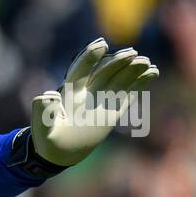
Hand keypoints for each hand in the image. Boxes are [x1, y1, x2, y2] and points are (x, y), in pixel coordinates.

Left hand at [30, 37, 159, 167]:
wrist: (59, 151)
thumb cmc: (48, 139)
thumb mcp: (42, 127)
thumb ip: (43, 111)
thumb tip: (49, 94)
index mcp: (70, 93)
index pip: (80, 71)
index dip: (89, 58)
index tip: (101, 45)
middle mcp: (87, 92)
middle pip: (103, 72)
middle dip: (117, 62)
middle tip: (132, 54)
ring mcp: (101, 100)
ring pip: (118, 79)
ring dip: (132, 69)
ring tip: (146, 62)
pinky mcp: (113, 110)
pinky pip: (129, 93)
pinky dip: (140, 83)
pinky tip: (153, 72)